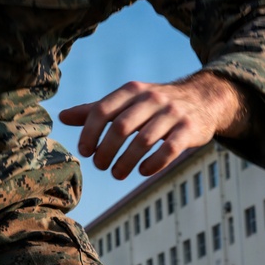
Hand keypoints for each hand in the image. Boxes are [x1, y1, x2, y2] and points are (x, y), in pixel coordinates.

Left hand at [58, 73, 246, 180]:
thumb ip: (96, 110)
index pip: (102, 110)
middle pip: (121, 127)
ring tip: (117, 174)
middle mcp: (152, 99)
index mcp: (132, 90)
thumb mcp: (126, 101)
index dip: (89, 133)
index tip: (85, 151)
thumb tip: (62, 117)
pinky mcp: (189, 129)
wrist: (203, 98)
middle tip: (100, 165)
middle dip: (106, 150)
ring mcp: (172, 114)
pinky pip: (170, 149)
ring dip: (126, 161)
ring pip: (144, 140)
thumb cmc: (154, 104)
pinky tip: (142, 172)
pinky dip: (153, 163)